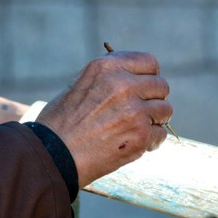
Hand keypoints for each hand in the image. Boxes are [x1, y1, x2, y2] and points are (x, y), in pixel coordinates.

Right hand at [35, 49, 171, 186]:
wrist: (52, 155)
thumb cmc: (61, 122)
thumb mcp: (80, 84)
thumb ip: (109, 77)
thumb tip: (137, 78)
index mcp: (107, 67)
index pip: (149, 62)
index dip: (149, 76)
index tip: (145, 87)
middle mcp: (123, 84)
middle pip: (161, 86)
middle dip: (154, 99)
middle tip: (140, 112)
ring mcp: (134, 110)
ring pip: (165, 110)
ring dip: (155, 120)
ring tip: (136, 128)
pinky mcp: (140, 135)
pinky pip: (160, 134)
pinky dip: (150, 141)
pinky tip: (133, 143)